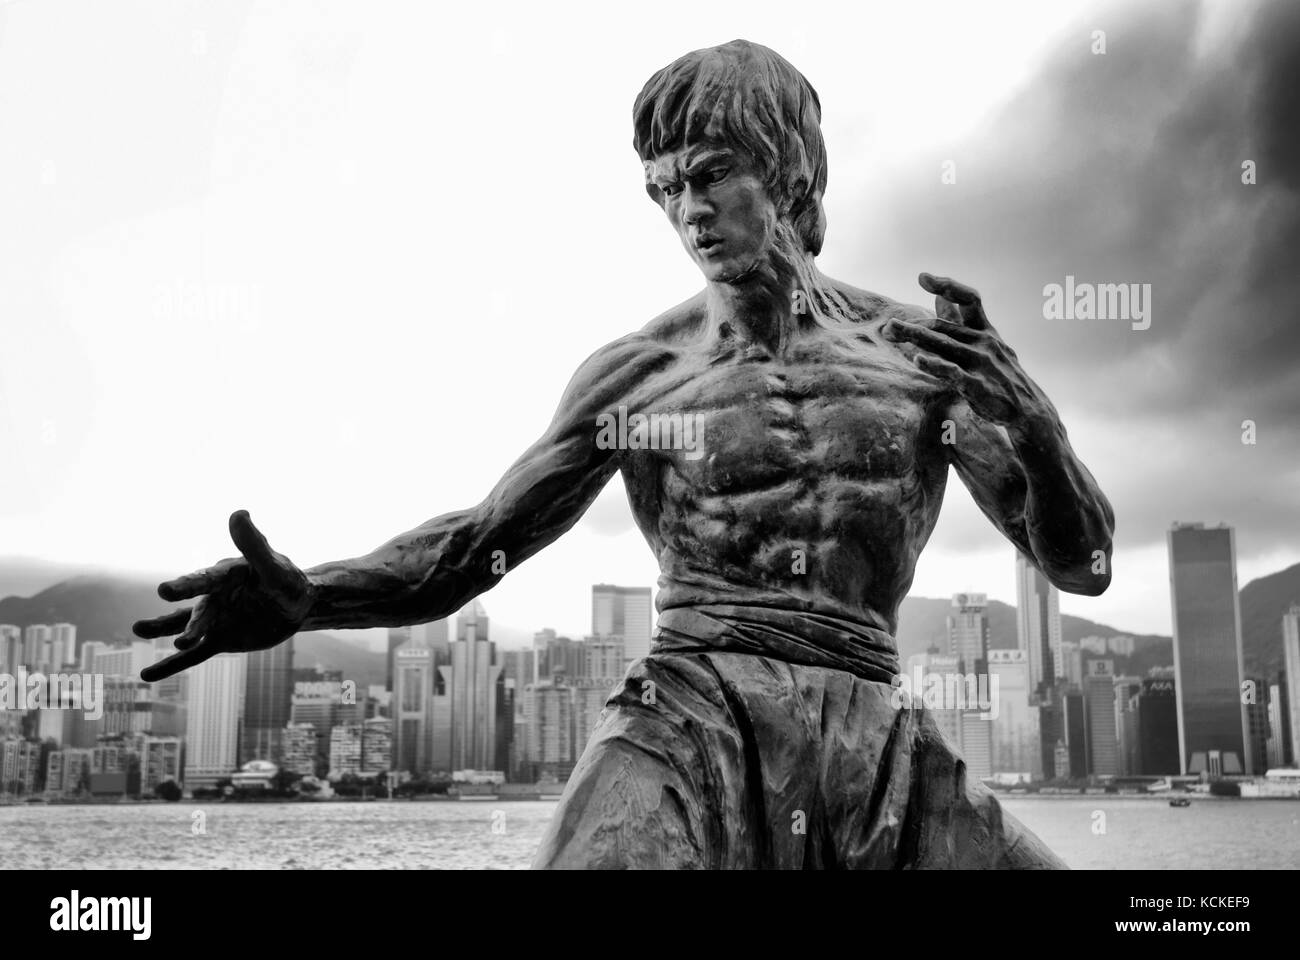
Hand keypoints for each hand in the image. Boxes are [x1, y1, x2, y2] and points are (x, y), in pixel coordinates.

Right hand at [135, 510, 314, 681]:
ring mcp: (214, 620)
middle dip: (170, 620)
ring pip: (185, 628)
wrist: (297, 606)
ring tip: (138, 630)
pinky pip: (193, 657)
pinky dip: (171, 665)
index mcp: (226, 575)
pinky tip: (147, 675)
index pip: (205, 580)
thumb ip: (255, 545)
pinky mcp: (219, 640)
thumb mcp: (275, 567)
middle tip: (141, 627)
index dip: (186, 586)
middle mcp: (214, 596)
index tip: (164, 591)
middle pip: (193, 610)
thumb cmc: (288, 581)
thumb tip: (238, 513)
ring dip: (164, 633)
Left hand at [882, 272, 1047, 426]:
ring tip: (891, 331)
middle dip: (914, 325)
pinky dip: (935, 365)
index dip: (948, 286)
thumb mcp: (985, 343)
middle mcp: (984, 342)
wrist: (1028, 408)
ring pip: (943, 344)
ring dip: (915, 336)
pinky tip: (917, 360)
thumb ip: (960, 320)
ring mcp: (981, 363)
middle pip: (944, 326)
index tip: (922, 278)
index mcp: (986, 330)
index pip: (969, 299)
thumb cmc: (1000, 374)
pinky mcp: (978, 385)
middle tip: (889, 328)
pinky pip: (953, 372)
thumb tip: (938, 296)